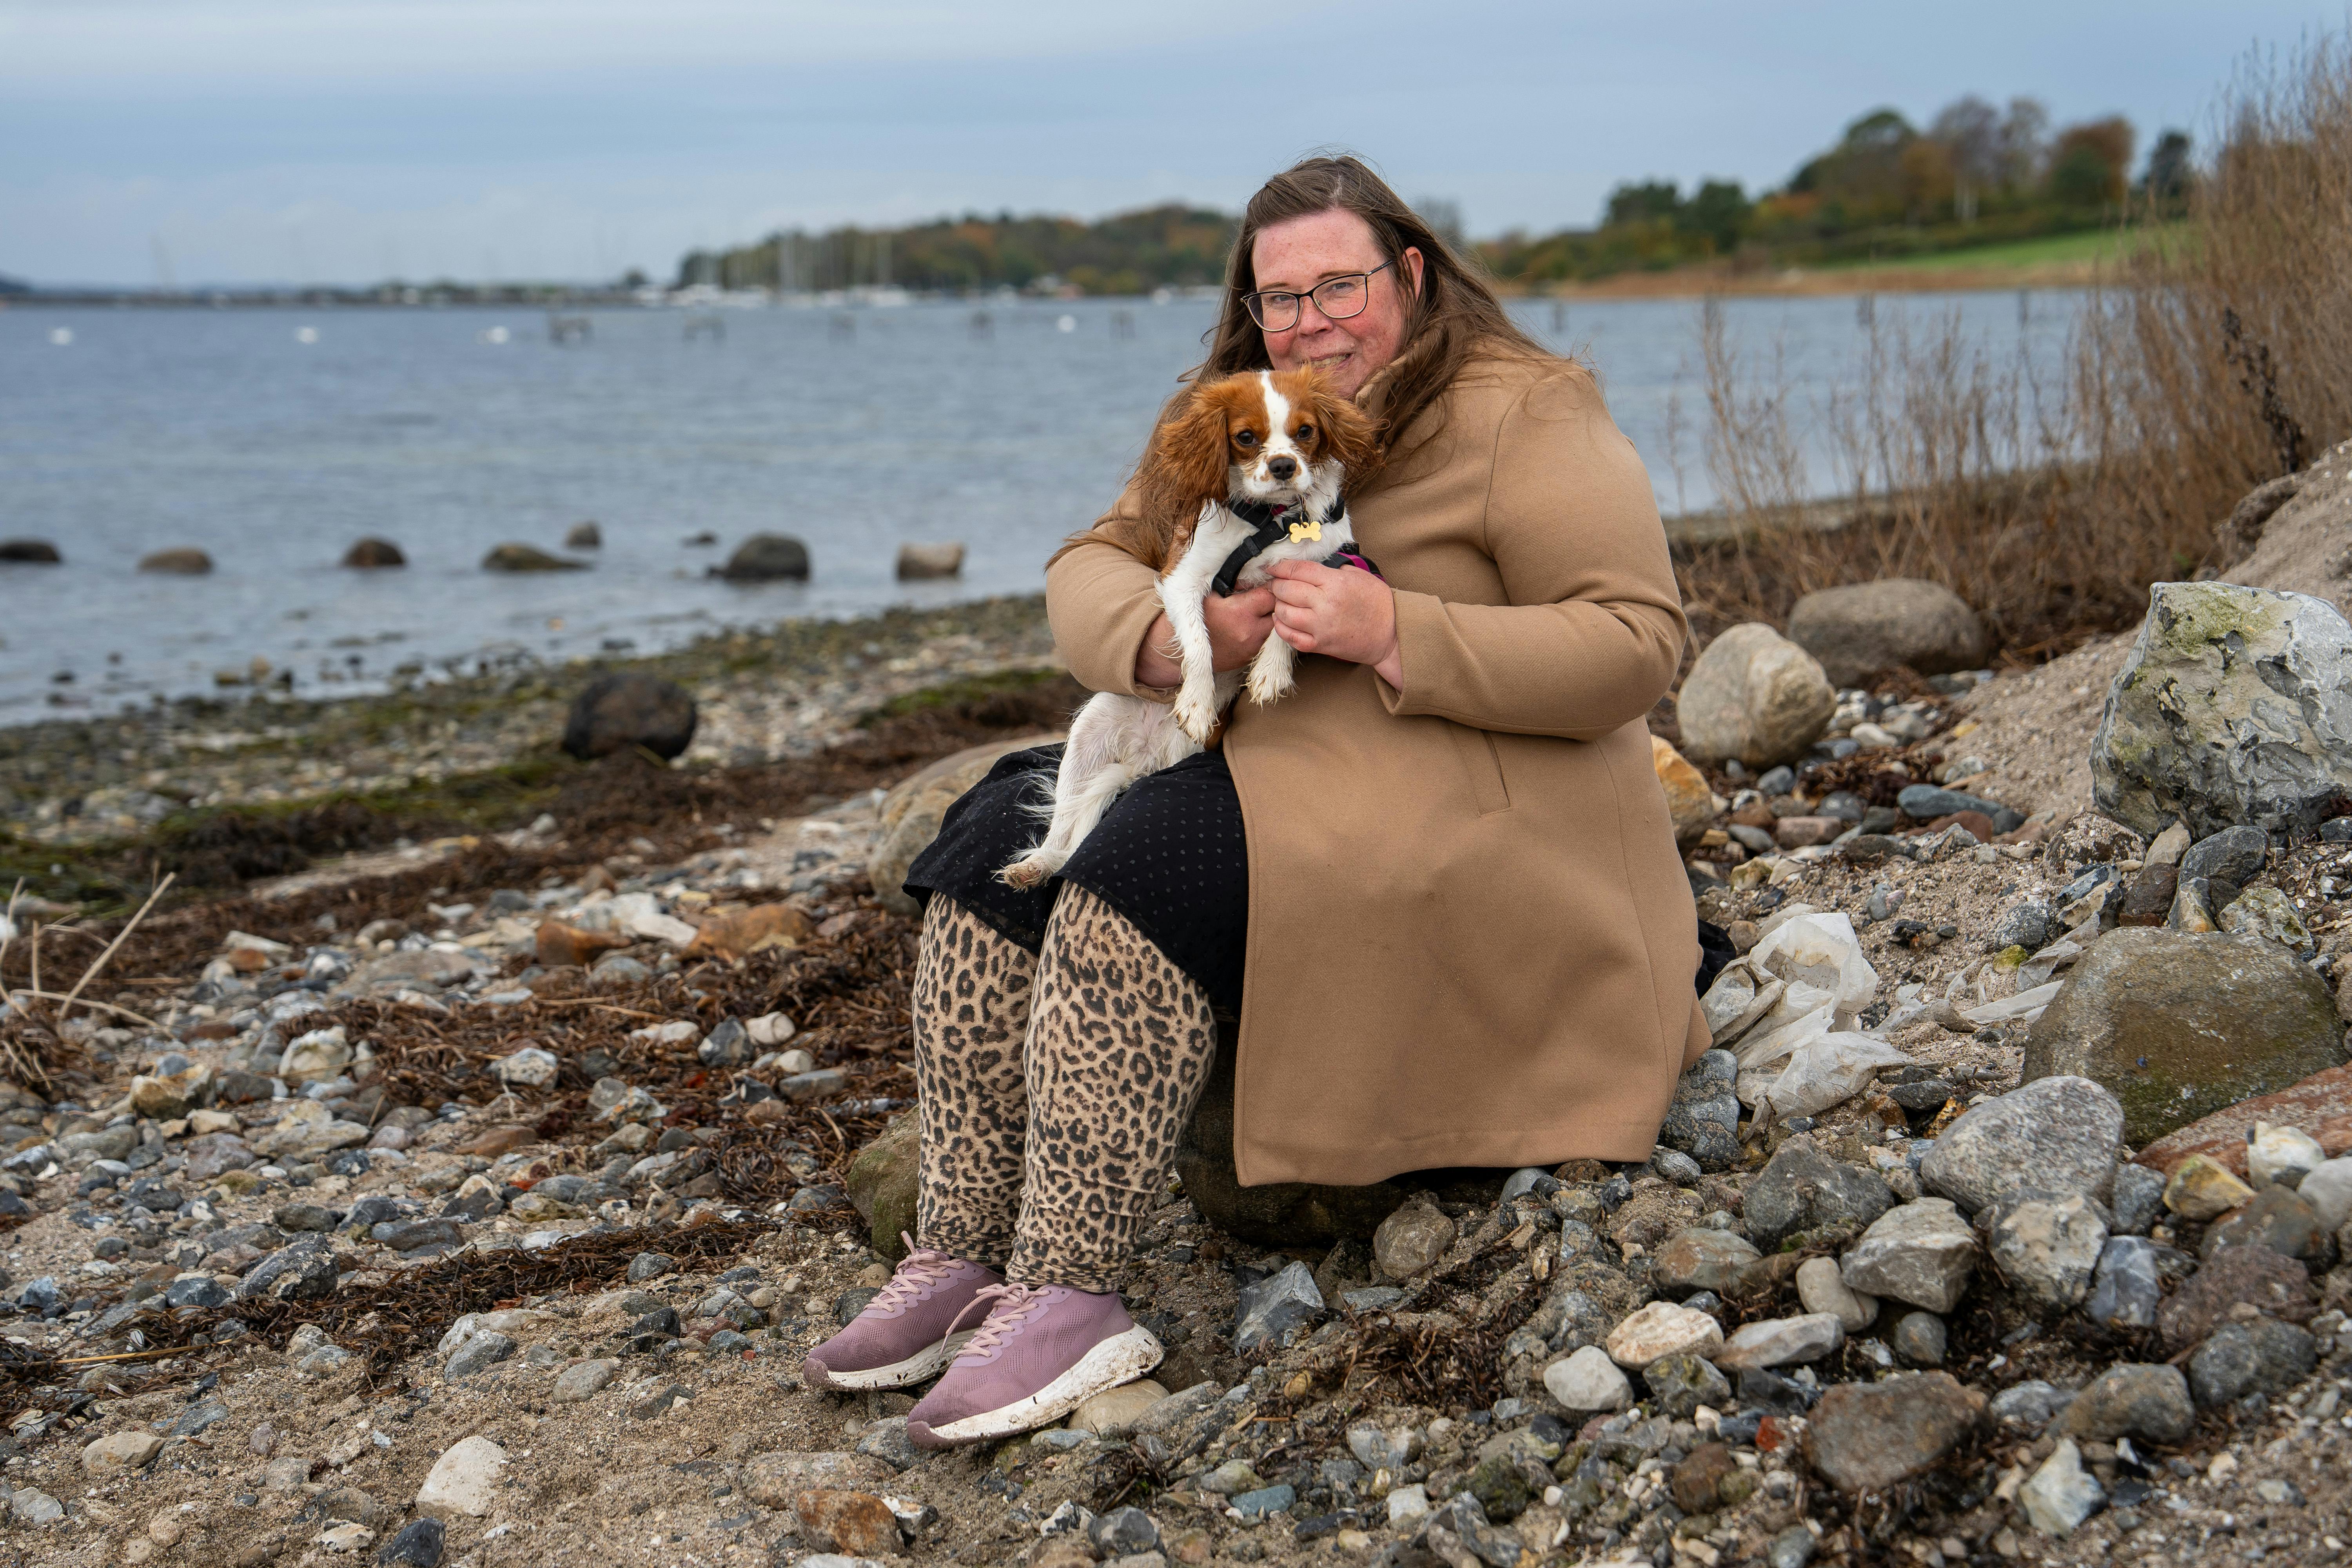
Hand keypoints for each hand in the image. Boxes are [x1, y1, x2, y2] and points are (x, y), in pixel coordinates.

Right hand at [1133, 586, 1275, 687]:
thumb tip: (1253, 566)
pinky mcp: (1250, 657)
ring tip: (1251, 611)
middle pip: (1276, 611)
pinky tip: (1246, 625)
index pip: (1270, 595)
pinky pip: (1264, 639)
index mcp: (1239, 612)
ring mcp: (1251, 647)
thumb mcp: (1209, 593)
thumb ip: (1231, 581)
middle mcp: (1249, 631)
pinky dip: (1260, 630)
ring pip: (1273, 626)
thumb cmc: (1194, 615)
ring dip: (1266, 617)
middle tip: (1258, 596)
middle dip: (1269, 602)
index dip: (1267, 587)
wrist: (1178, 650)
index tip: (1261, 584)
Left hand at [1266, 561, 1403, 687]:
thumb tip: (1309, 569)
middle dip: (1277, 585)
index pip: (1297, 570)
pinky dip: (1281, 628)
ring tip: (1282, 602)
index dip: (1280, 567)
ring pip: (1283, 613)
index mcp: (1335, 583)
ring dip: (1278, 606)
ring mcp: (1320, 626)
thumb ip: (1332, 570)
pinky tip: (1282, 620)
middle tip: (1277, 584)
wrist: (1391, 634)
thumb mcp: (1358, 576)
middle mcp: (1325, 604)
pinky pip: (1290, 637)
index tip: (1273, 567)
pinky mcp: (1320, 645)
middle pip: (1286, 590)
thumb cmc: (1377, 603)